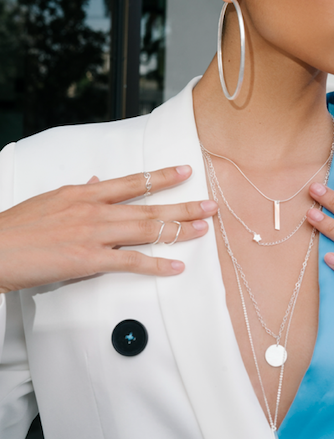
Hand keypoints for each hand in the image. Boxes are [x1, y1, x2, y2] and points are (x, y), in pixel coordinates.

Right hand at [0, 166, 217, 292]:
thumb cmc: (18, 227)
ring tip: (202, 229)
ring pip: (146, 229)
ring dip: (178, 229)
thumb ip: (81, 190)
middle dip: (183, 205)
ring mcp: (93, 234)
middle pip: (149, 206)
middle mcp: (94, 209)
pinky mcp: (88, 260)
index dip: (162, 176)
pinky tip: (175, 266)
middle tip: (209, 204)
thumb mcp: (51, 199)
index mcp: (84, 192)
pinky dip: (155, 264)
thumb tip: (98, 179)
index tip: (185, 172)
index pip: (133, 181)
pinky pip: (130, 262)